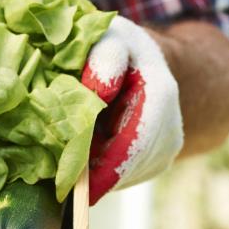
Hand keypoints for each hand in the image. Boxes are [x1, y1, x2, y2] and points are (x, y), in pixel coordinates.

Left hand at [81, 16, 183, 204]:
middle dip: (91, 175)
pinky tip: (87, 153)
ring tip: (69, 156)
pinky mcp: (158, 164)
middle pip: (127, 166)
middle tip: (57, 179)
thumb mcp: (110, 38)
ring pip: (124, 176)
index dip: (105, 170)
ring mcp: (167, 151)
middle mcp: (170, 130)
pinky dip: (101, 172)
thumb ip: (105, 56)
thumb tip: (98, 91)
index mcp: (160, 96)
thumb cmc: (117, 47)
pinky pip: (124, 177)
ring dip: (94, 174)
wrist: (145, 64)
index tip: (76, 190)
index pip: (133, 143)